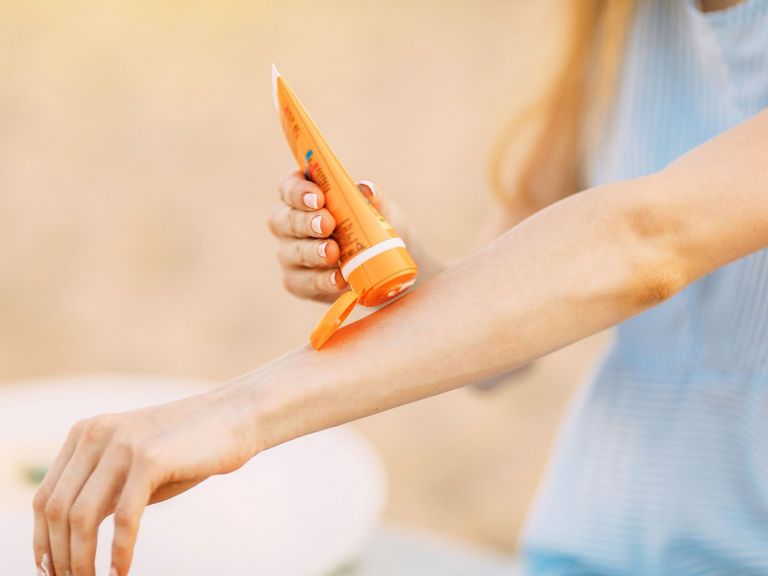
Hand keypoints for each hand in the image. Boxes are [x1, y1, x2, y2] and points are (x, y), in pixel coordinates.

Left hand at [32, 386, 257, 575]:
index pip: (46, 497)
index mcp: (85, 433)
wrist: (236, 417)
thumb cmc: (188, 448)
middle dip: (61, 556)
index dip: (42, 540)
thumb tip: (72, 543)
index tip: (50, 570)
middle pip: (57, 510)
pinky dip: (119, 552)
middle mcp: (96, 434)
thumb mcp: (136, 466)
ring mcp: (122, 443)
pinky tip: (121, 571)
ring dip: (82, 560)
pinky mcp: (150, 458)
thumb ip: (104, 490)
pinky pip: (123, 518)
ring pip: (82, 517)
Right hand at [268, 170, 411, 302]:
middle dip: (306, 221)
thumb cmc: (376, 229)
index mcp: (304, 197)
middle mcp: (289, 224)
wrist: (387, 267)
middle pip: (284, 219)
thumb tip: (367, 189)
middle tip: (327, 224)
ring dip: (313, 252)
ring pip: (292, 252)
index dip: (298, 190)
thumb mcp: (383, 212)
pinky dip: (321, 280)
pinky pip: (303, 282)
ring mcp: (291, 254)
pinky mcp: (298, 282)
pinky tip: (338, 279)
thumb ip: (376, 199)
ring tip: (333, 252)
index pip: (289, 187)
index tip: (318, 197)